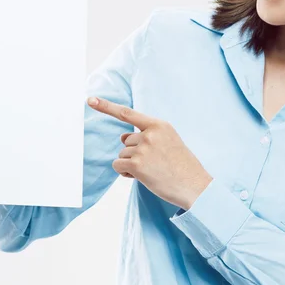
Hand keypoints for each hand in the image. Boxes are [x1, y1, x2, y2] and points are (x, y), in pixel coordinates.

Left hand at [87, 96, 212, 209]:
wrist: (195, 185)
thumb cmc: (181, 165)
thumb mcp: (169, 141)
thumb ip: (146, 135)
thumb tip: (122, 137)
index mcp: (159, 125)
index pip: (128, 113)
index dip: (107, 106)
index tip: (90, 99)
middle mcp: (150, 134)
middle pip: (125, 141)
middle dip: (134, 153)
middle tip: (154, 163)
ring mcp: (143, 149)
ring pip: (122, 154)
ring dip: (131, 165)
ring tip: (153, 170)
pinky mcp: (137, 165)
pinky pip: (118, 165)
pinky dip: (126, 173)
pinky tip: (143, 177)